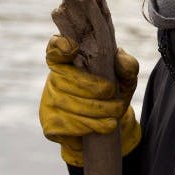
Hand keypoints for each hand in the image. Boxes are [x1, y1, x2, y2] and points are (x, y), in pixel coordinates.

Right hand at [39, 34, 140, 165]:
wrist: (108, 128)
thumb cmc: (113, 96)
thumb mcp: (125, 79)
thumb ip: (127, 65)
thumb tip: (119, 59)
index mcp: (67, 61)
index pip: (54, 48)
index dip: (59, 46)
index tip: (72, 48)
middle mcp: (53, 79)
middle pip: (66, 80)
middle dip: (96, 90)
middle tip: (117, 98)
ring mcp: (48, 103)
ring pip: (69, 104)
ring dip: (99, 110)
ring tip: (117, 111)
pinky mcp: (50, 125)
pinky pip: (69, 125)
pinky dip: (92, 125)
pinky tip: (105, 125)